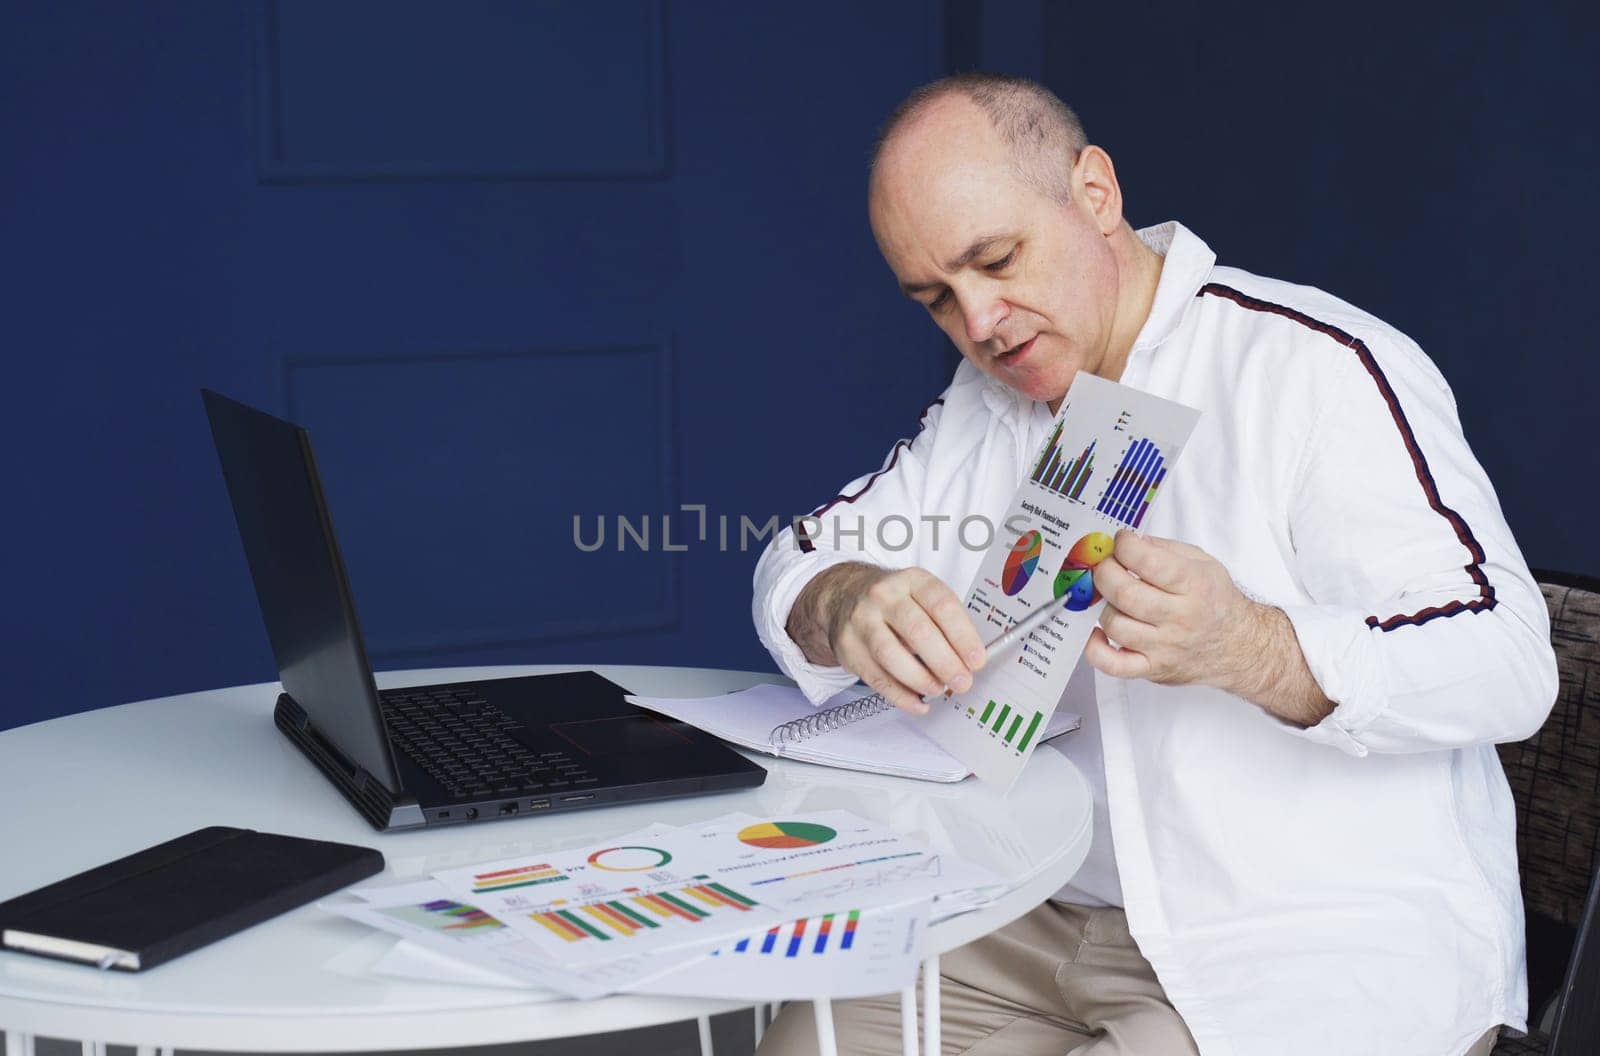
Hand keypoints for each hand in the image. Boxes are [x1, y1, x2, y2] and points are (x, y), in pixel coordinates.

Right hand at [825, 567, 985, 714]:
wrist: (844, 596)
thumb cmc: (894, 602)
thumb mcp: (920, 596)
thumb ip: (945, 623)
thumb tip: (968, 661)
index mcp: (912, 581)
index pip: (941, 605)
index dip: (963, 636)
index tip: (976, 660)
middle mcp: (884, 597)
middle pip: (918, 631)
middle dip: (945, 662)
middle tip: (962, 681)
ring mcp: (862, 621)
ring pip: (892, 655)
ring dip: (921, 679)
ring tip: (938, 689)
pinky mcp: (848, 647)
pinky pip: (876, 678)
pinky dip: (900, 696)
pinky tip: (918, 703)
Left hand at [1082, 530, 1257, 691]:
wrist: (1238, 645)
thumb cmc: (1215, 602)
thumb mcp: (1202, 563)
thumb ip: (1165, 548)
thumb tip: (1129, 543)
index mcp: (1193, 585)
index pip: (1147, 561)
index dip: (1124, 545)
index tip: (1121, 541)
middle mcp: (1179, 618)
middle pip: (1124, 594)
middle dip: (1105, 572)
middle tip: (1107, 566)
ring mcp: (1164, 646)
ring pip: (1115, 625)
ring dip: (1104, 606)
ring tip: (1114, 599)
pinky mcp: (1153, 669)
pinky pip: (1113, 665)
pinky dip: (1095, 648)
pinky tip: (1098, 632)